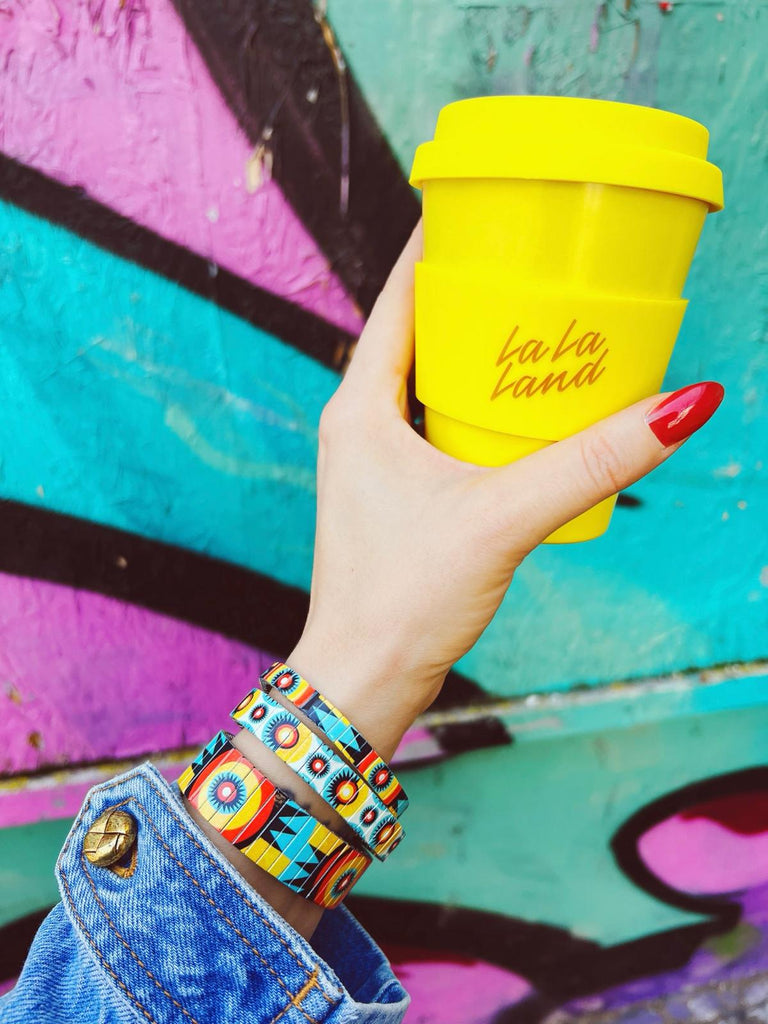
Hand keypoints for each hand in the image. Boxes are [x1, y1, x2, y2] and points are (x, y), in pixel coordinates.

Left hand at [288, 222, 722, 758]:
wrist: (362, 680)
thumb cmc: (400, 600)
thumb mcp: (502, 518)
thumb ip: (590, 464)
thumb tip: (681, 407)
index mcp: (359, 406)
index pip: (398, 298)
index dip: (438, 248)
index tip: (484, 209)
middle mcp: (361, 423)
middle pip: (420, 334)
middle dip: (475, 298)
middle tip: (537, 267)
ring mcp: (377, 460)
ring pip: (434, 383)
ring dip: (482, 357)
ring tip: (543, 329)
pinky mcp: (400, 494)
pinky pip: (443, 426)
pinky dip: (483, 408)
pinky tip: (528, 413)